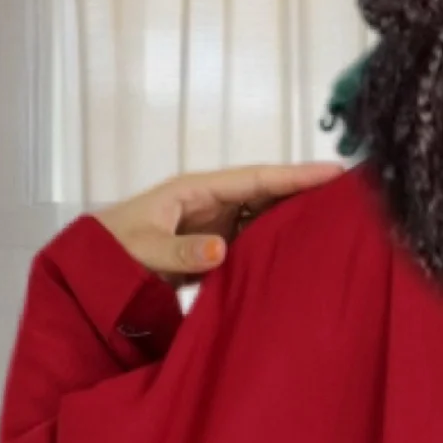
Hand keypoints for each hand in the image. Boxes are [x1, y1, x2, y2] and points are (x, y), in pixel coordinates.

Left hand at [94, 161, 340, 284]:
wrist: (92, 269)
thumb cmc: (112, 252)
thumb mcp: (143, 250)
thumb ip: (180, 252)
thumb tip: (223, 248)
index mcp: (196, 190)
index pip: (256, 179)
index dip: (294, 176)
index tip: (334, 173)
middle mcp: (211, 202)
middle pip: (268, 193)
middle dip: (305, 192)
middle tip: (350, 196)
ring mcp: (215, 224)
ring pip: (264, 216)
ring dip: (295, 219)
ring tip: (337, 223)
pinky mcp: (215, 247)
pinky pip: (254, 241)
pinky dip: (277, 244)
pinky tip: (302, 253)